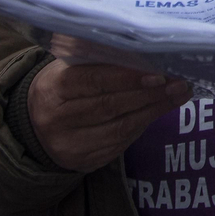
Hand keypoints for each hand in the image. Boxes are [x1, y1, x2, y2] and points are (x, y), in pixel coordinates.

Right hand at [27, 60, 190, 171]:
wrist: (36, 125)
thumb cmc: (64, 87)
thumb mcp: (70, 69)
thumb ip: (100, 61)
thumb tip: (147, 53)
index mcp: (52, 89)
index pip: (93, 81)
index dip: (127, 78)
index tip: (158, 74)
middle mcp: (56, 120)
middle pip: (110, 106)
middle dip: (149, 94)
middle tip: (179, 84)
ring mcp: (69, 145)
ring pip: (120, 128)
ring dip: (154, 110)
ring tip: (178, 95)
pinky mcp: (84, 162)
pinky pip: (120, 143)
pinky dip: (143, 125)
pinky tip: (159, 111)